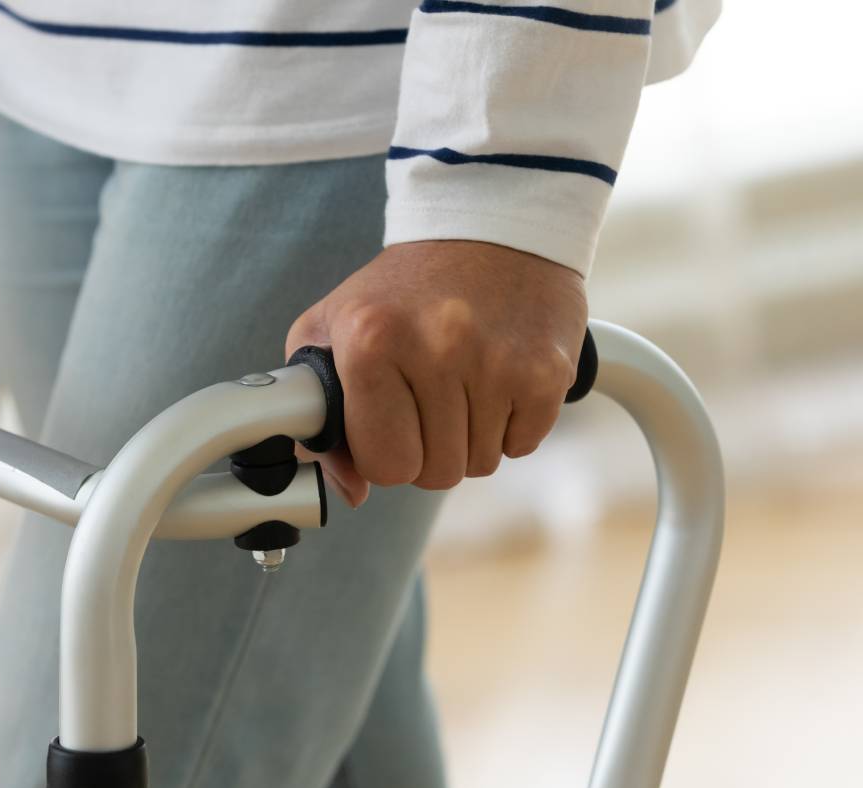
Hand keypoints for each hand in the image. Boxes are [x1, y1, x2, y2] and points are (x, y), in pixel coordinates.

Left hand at [285, 240, 587, 506]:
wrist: (492, 223)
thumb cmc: (406, 286)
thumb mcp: (334, 327)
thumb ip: (317, 414)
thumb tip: (345, 489)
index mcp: (370, 342)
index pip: (382, 465)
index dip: (386, 451)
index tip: (391, 420)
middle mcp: (435, 349)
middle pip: (435, 473)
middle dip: (429, 448)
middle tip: (430, 396)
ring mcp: (495, 362)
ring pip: (479, 464)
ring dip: (470, 436)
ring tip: (465, 380)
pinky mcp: (545, 371)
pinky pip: (522, 445)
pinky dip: (511, 425)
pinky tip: (500, 377)